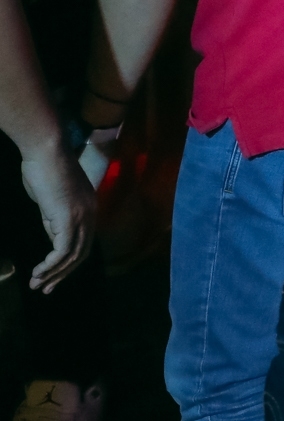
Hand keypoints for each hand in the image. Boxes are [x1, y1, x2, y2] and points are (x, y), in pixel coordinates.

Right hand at [19, 138, 92, 291]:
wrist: (46, 151)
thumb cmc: (44, 168)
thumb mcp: (51, 198)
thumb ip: (55, 216)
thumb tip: (53, 234)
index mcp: (89, 208)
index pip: (84, 241)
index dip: (69, 261)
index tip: (53, 275)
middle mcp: (91, 214)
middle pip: (82, 253)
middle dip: (64, 274)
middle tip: (45, 288)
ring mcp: (82, 216)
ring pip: (73, 255)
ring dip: (54, 274)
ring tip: (36, 285)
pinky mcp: (68, 218)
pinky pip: (63, 250)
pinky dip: (51, 265)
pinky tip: (39, 272)